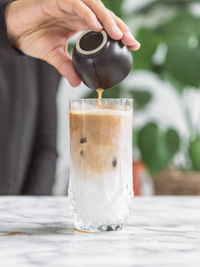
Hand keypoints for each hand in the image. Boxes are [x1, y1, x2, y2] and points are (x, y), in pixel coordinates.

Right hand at [5, 0, 140, 86]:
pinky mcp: (55, 1)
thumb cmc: (33, 37)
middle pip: (104, 15)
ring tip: (118, 35)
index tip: (132, 46)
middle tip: (131, 42)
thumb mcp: (54, 56)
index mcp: (79, 23)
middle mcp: (77, 12)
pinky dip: (86, 14)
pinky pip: (75, 4)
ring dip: (107, 20)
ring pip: (93, 6)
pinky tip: (95, 26)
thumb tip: (77, 82)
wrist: (14, 30)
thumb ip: (67, 67)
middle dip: (120, 28)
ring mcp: (67, 5)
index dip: (119, 34)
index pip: (105, 27)